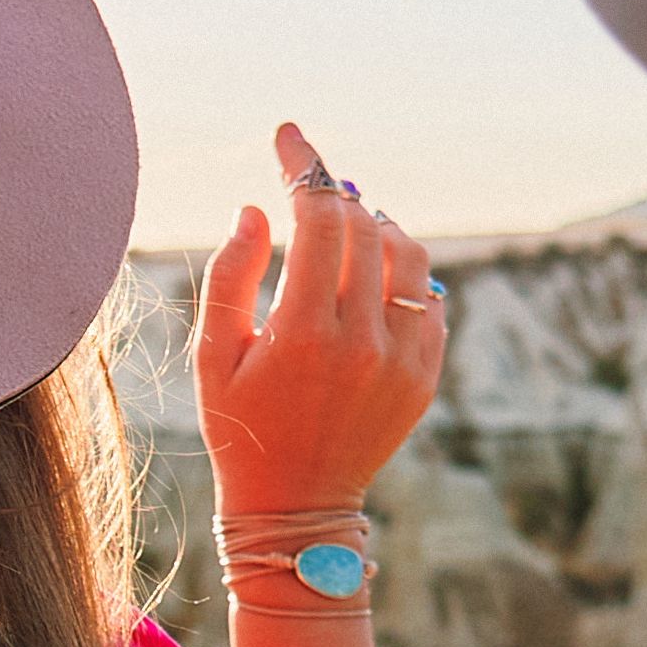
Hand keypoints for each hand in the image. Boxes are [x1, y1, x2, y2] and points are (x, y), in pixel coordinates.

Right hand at [193, 119, 444, 511]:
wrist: (294, 509)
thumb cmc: (241, 428)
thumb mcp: (213, 356)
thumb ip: (229, 277)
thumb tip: (254, 211)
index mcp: (302, 331)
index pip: (318, 217)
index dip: (303, 165)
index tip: (288, 136)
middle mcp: (361, 341)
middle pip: (363, 228)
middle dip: (334, 193)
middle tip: (311, 185)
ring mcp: (402, 361)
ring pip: (410, 258)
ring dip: (379, 229)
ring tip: (349, 231)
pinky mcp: (425, 377)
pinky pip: (433, 302)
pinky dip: (407, 276)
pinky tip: (378, 278)